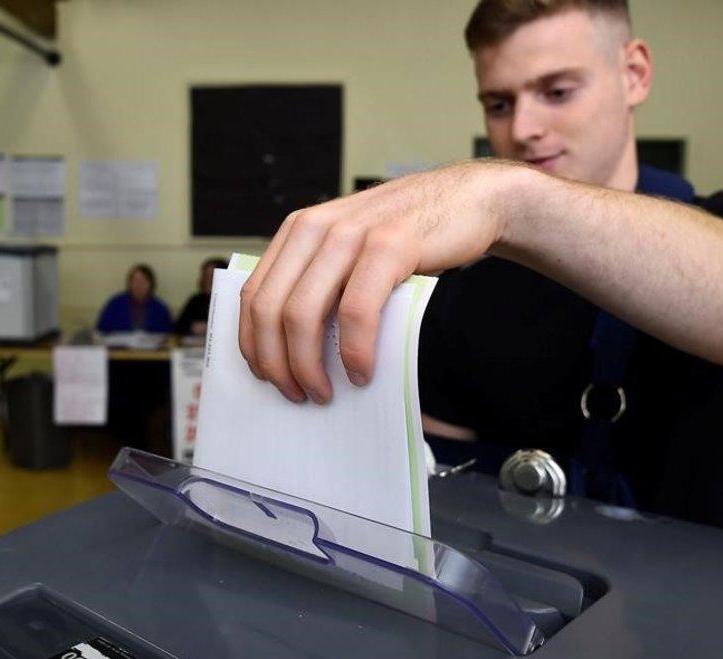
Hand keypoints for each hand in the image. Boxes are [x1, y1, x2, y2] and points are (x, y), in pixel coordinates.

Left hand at [239, 160, 516, 403]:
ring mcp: (350, 235)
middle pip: (271, 310)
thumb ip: (321, 280)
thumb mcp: (351, 248)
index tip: (266, 377)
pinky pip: (355, 311)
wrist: (469, 200)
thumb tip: (294, 348)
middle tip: (297, 394)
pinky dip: (355, 351)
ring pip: (303, 314)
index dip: (253, 344)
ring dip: (308, 365)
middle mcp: (315, 228)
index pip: (253, 295)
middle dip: (277, 363)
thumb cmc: (409, 236)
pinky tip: (362, 372)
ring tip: (324, 392)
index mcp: (299, 230)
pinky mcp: (388, 245)